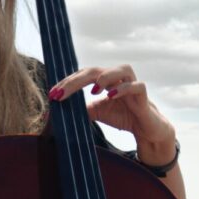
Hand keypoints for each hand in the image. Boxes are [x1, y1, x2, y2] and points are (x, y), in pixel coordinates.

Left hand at [47, 63, 175, 153]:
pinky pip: (136, 86)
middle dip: (76, 81)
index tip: (52, 94)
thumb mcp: (97, 112)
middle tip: (60, 92)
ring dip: (105, 77)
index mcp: (106, 80)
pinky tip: (111, 95)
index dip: (68, 82)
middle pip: (96, 71)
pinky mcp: (143, 95)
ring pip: (121, 69)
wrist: (146, 129)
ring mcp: (132, 84)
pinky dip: (124, 88)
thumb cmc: (122, 116)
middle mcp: (119, 78)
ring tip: (92, 89)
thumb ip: (82, 109)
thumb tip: (59, 113)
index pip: (84, 74)